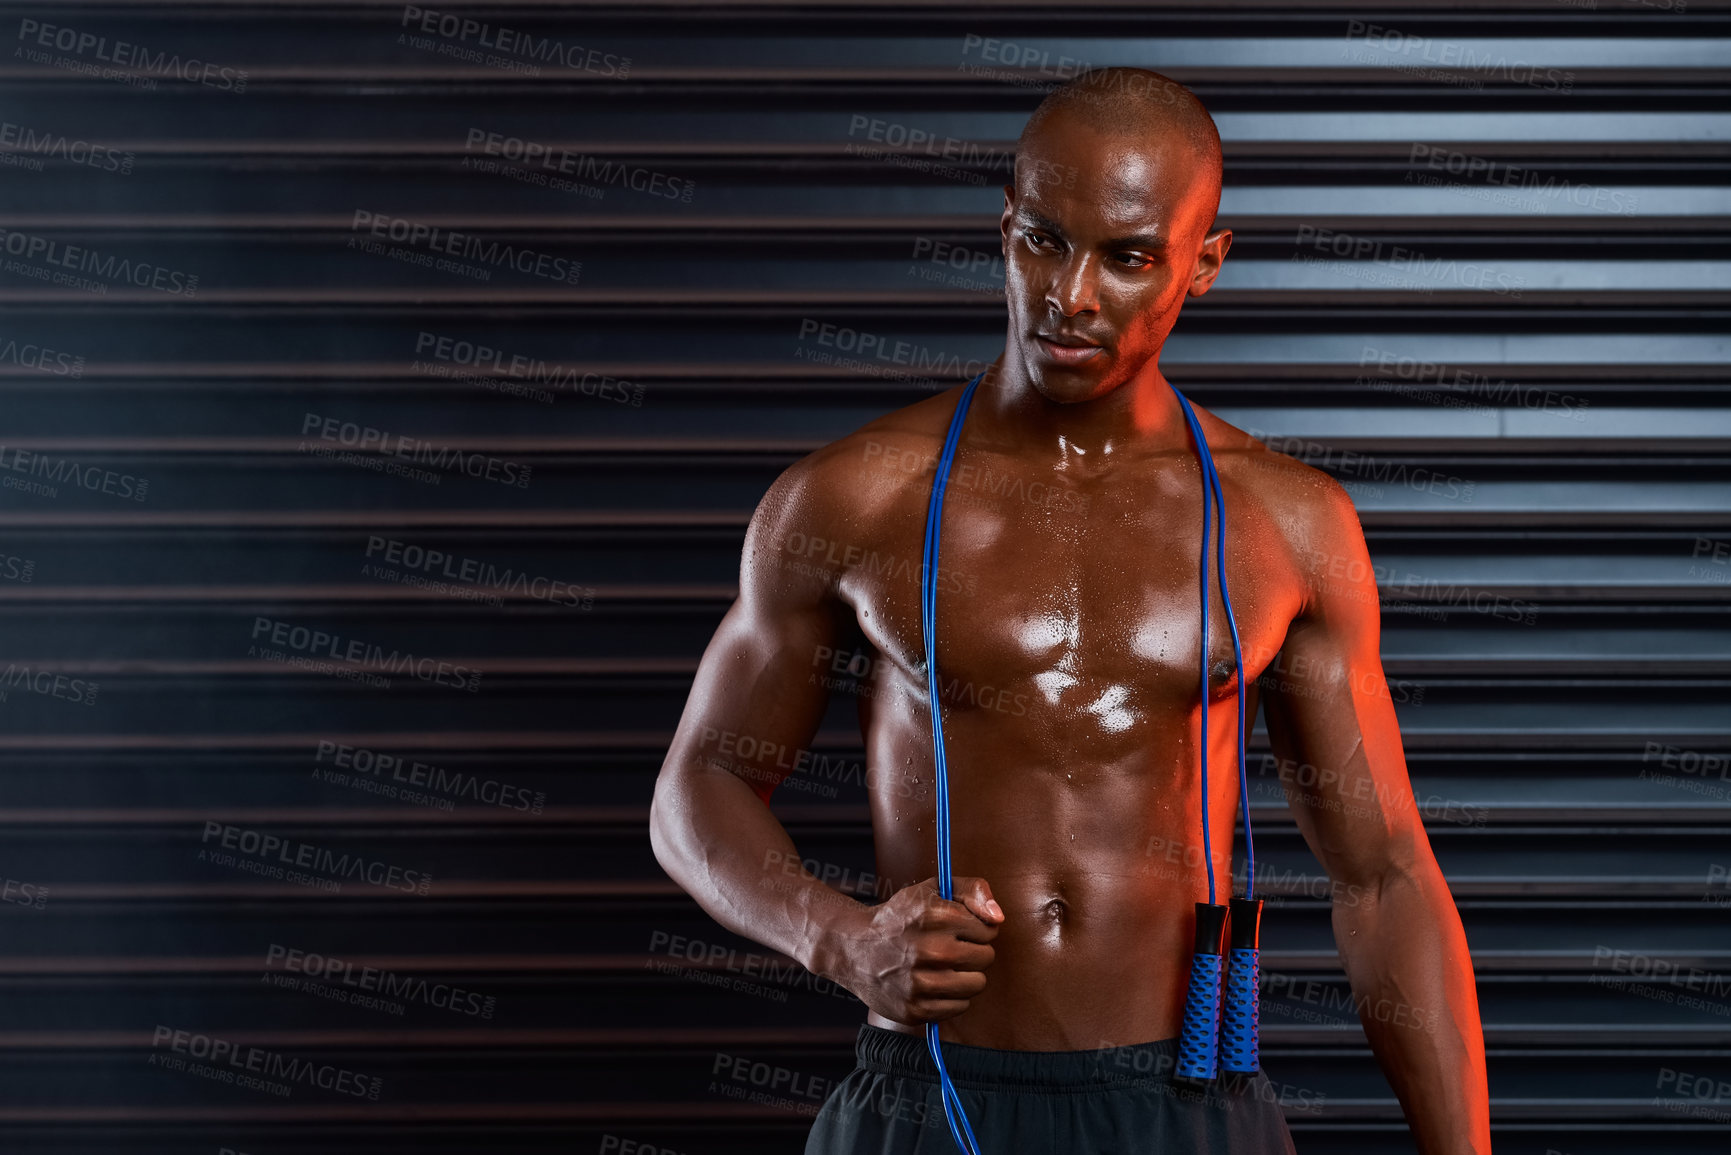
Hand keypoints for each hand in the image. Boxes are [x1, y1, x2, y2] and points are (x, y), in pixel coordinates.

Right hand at [828, 875, 1003, 1024]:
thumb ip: (972, 890)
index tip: (958, 928)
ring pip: (977, 984)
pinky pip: (960, 1007)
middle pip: (986, 957)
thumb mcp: (931, 889)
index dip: (976, 927)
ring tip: (943, 966)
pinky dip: (952, 997)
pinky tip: (933, 983)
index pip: (989, 930)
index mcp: (935, 916)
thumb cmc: (900, 917)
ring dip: (966, 975)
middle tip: (949, 947)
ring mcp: (920, 983)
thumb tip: (999, 918)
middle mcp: (929, 950)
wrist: (854, 948)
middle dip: (973, 950)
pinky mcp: (915, 1009)